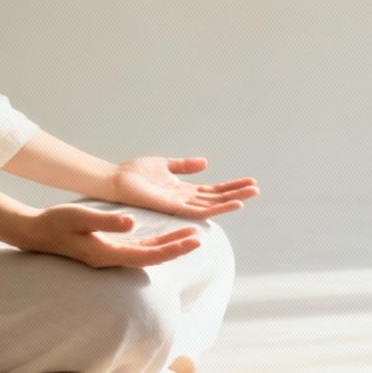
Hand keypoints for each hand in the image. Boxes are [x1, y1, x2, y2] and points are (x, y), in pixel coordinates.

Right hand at [17, 203, 203, 267]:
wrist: (37, 232)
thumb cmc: (56, 222)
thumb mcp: (80, 217)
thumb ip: (107, 221)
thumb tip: (132, 223)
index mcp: (108, 253)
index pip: (148, 255)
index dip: (172, 249)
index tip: (193, 240)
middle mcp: (112, 259)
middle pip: (152, 258)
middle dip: (177, 248)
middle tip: (200, 238)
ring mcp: (110, 256)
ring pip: (147, 254)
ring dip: (168, 246)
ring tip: (190, 236)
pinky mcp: (108, 250)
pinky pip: (138, 250)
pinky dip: (155, 245)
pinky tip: (165, 239)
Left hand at [112, 156, 259, 219]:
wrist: (114, 180)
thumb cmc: (133, 174)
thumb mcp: (164, 165)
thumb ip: (184, 165)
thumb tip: (204, 163)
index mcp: (182, 190)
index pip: (211, 190)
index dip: (230, 186)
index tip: (248, 182)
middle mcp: (183, 200)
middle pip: (216, 198)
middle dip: (236, 193)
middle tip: (256, 189)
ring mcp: (179, 205)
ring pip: (212, 205)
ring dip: (232, 199)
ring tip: (251, 194)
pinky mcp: (174, 208)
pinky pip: (200, 209)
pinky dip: (218, 206)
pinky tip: (233, 202)